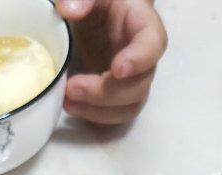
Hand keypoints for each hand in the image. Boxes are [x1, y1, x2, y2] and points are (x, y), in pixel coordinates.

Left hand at [57, 0, 167, 124]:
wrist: (102, 16)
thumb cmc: (103, 2)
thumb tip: (68, 10)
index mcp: (144, 26)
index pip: (153, 45)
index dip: (139, 60)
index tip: (117, 69)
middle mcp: (145, 60)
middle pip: (140, 86)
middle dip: (107, 93)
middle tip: (73, 87)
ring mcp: (134, 81)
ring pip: (129, 107)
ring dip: (99, 111)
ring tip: (67, 101)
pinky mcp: (120, 96)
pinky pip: (115, 115)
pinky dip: (93, 116)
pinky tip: (70, 106)